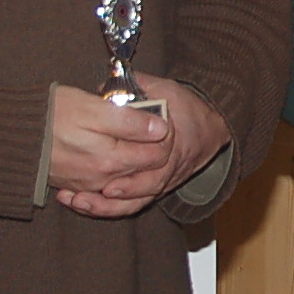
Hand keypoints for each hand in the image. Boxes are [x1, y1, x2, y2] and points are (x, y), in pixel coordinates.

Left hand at [50, 76, 229, 218]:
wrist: (210, 128)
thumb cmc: (186, 108)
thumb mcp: (167, 90)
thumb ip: (139, 85)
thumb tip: (105, 85)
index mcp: (172, 146)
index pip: (154, 164)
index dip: (133, 175)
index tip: (109, 182)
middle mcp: (168, 168)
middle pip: (144, 190)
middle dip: (114, 198)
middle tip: (87, 197)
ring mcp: (162, 181)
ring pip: (137, 202)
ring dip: (109, 208)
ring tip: (82, 204)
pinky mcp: (155, 188)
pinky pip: (135, 204)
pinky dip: (112, 209)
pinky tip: (88, 206)